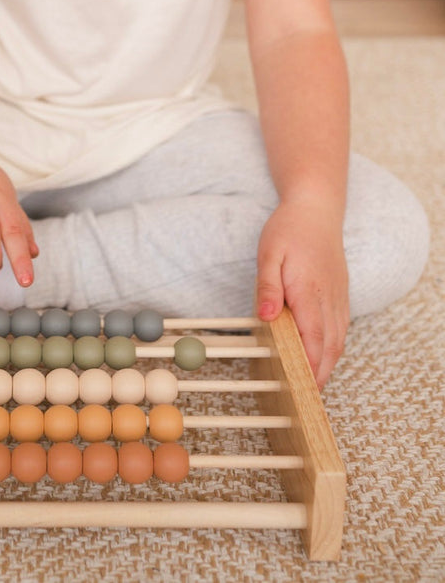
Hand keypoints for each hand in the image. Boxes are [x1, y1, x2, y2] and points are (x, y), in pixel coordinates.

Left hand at [255, 200, 348, 389]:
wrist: (316, 209)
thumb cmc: (288, 230)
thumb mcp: (268, 254)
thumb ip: (268, 287)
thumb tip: (266, 317)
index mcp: (308, 291)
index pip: (311, 338)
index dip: (309, 366)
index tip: (301, 388)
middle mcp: (328, 298)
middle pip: (328, 345)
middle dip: (320, 373)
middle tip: (306, 397)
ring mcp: (337, 297)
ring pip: (338, 338)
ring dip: (328, 363)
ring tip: (313, 384)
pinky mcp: (340, 294)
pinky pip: (340, 327)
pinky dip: (333, 346)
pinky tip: (322, 355)